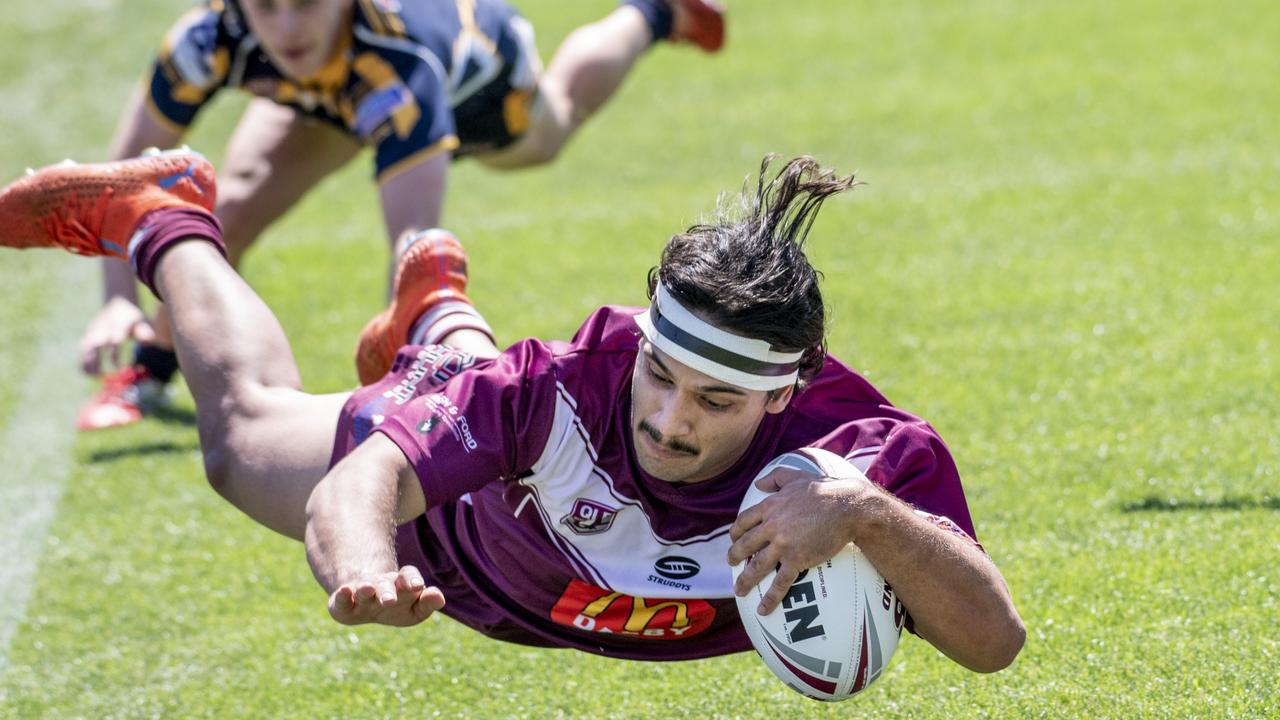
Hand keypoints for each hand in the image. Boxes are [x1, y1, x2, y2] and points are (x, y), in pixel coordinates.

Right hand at [78, 297, 156, 374]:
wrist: (119, 301)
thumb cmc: (134, 316)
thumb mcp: (142, 321)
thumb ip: (144, 331)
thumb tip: (149, 341)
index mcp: (117, 324)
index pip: (114, 342)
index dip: (115, 357)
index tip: (120, 369)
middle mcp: (102, 327)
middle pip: (94, 344)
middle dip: (95, 360)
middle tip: (99, 376)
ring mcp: (93, 330)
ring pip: (85, 347)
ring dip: (85, 361)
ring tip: (91, 376)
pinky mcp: (88, 333)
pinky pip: (82, 348)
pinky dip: (83, 359)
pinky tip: (87, 372)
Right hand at [327, 565, 444, 626]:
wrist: (365, 602)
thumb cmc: (397, 606)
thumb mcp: (415, 609)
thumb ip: (427, 603)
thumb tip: (440, 598)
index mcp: (400, 583)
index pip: (408, 575)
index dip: (412, 579)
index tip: (418, 586)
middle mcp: (381, 584)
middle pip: (385, 584)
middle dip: (388, 591)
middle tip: (390, 600)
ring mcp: (360, 592)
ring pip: (363, 589)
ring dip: (365, 589)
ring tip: (367, 590)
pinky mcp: (342, 602)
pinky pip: (341, 598)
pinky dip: (342, 595)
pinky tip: (344, 591)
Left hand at [728, 467, 874, 614]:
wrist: (847, 507)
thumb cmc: (825, 490)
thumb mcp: (796, 476)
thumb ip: (776, 477)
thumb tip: (758, 483)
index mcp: (770, 506)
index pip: (744, 521)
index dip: (735, 532)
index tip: (733, 539)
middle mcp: (771, 526)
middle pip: (745, 545)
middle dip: (734, 556)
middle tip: (730, 563)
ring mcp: (783, 544)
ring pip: (757, 566)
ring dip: (745, 580)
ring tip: (739, 591)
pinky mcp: (797, 559)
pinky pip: (780, 583)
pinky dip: (770, 598)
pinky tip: (763, 609)